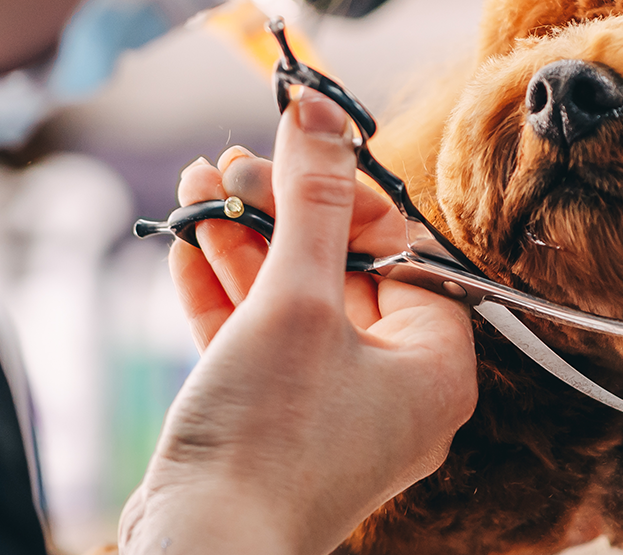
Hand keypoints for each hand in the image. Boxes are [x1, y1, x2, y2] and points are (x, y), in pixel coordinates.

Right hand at [118, 87, 477, 554]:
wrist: (201, 553)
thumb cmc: (268, 441)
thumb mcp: (296, 300)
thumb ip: (311, 200)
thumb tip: (320, 111)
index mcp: (436, 367)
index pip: (404, 252)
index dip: (347, 194)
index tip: (294, 145)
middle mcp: (395, 393)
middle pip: (343, 273)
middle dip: (280, 210)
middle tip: (232, 162)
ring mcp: (332, 414)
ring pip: (292, 305)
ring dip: (243, 241)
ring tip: (197, 186)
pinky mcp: (274, 428)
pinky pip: (259, 345)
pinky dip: (225, 294)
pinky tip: (186, 242)